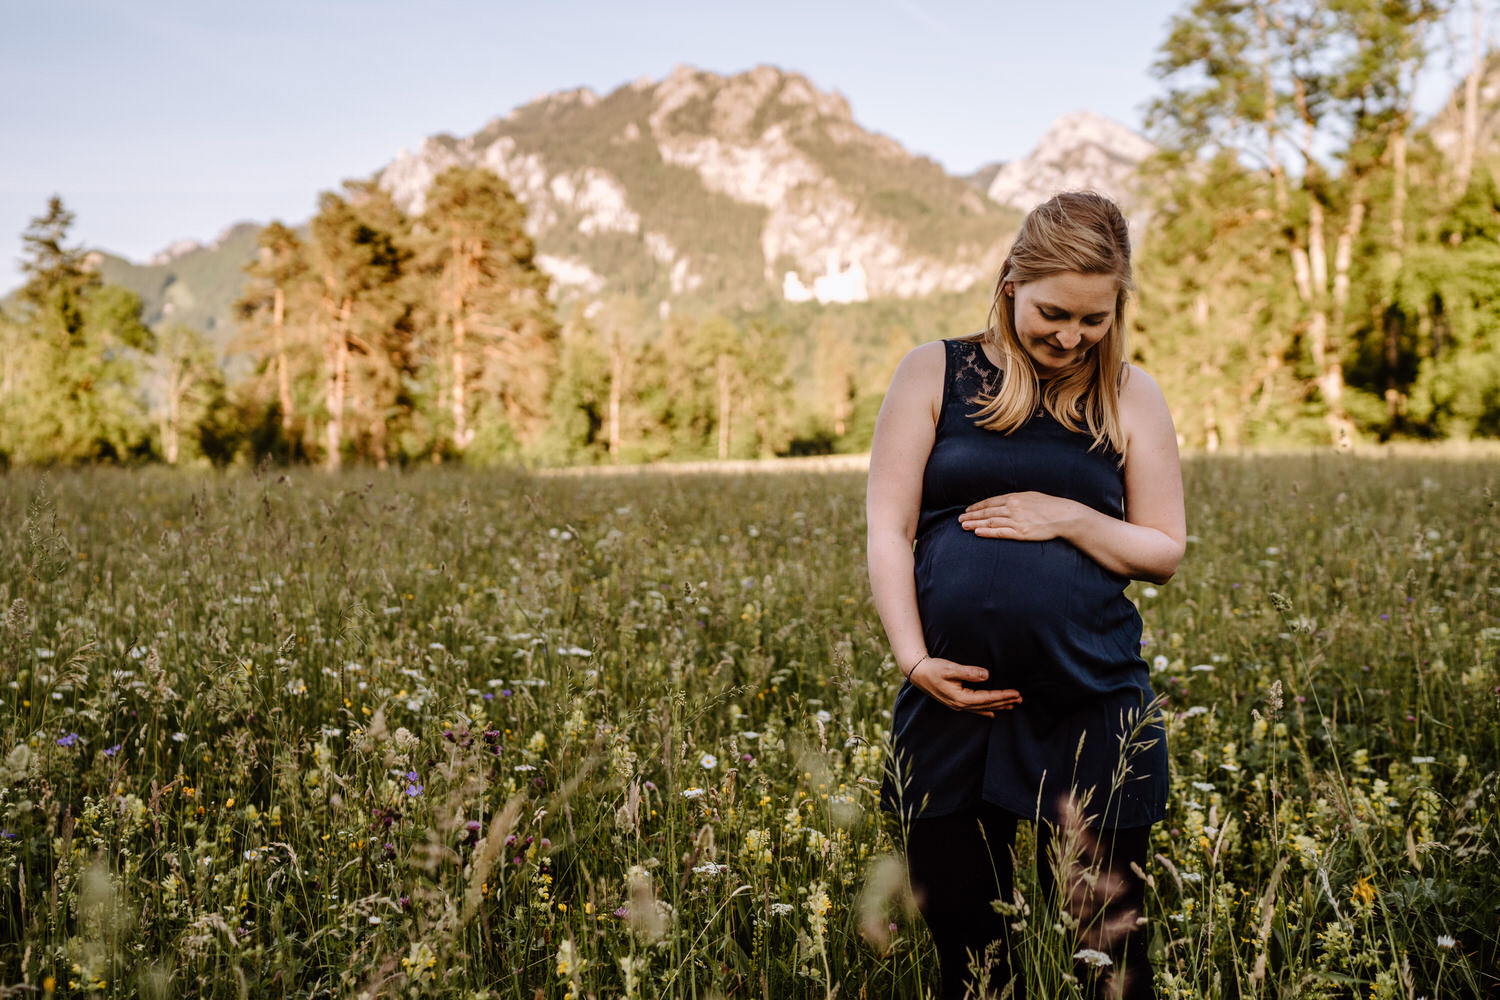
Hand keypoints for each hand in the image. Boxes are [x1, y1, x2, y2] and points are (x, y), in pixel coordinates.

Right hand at [909, 656, 1021, 716]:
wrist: (917, 673)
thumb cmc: (933, 668)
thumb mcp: (951, 668)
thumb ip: (969, 672)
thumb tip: (987, 675)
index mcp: (961, 698)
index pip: (988, 698)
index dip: (1003, 696)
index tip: (1017, 693)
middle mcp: (961, 705)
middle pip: (988, 706)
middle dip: (1005, 702)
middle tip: (1021, 699)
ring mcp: (958, 706)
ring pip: (983, 709)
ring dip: (998, 707)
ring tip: (1012, 705)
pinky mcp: (955, 702)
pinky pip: (975, 710)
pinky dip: (985, 711)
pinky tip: (992, 714)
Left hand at [958, 491, 1080, 540]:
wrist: (1064, 515)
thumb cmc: (1049, 505)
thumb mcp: (1030, 496)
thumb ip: (1016, 499)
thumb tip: (1004, 501)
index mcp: (1014, 497)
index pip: (990, 502)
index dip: (977, 507)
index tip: (967, 511)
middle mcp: (1013, 507)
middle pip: (987, 512)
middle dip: (971, 516)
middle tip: (959, 519)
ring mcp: (1016, 520)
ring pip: (990, 521)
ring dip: (974, 523)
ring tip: (963, 526)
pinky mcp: (1021, 533)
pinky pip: (1000, 532)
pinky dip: (987, 532)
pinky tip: (977, 532)